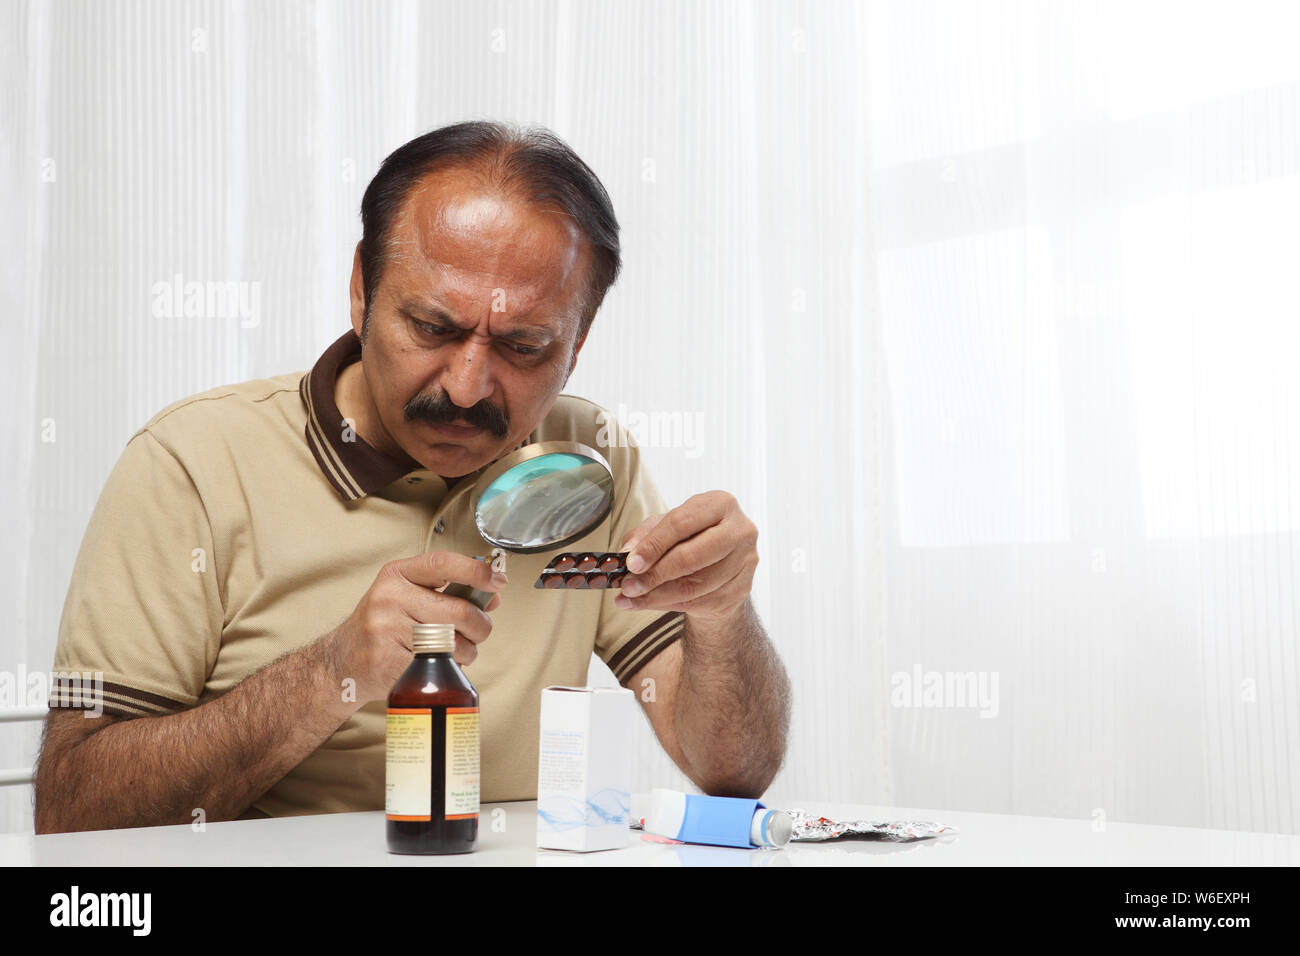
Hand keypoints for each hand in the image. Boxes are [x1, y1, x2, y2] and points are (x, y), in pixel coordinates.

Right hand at [324, 552, 506, 702]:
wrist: (340, 661)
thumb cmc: (383, 624)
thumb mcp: (408, 595)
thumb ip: (449, 591)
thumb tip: (493, 593)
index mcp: (396, 575)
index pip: (442, 564)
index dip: (476, 571)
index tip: (497, 580)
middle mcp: (389, 599)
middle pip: (458, 611)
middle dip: (480, 625)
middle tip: (479, 630)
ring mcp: (387, 631)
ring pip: (454, 643)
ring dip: (467, 651)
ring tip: (454, 650)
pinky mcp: (389, 663)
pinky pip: (439, 666)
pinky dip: (449, 668)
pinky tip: (437, 665)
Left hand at [614, 491, 758, 625]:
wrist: (723, 565)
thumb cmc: (694, 537)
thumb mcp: (668, 526)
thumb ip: (646, 535)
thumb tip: (628, 553)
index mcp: (721, 504)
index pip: (681, 524)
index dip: (653, 545)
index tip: (631, 562)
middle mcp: (740, 531)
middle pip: (691, 557)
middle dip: (655, 574)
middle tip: (629, 585)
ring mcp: (745, 562)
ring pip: (694, 586)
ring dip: (657, 595)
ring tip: (631, 598)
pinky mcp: (742, 589)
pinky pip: (700, 602)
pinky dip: (668, 605)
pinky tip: (648, 603)